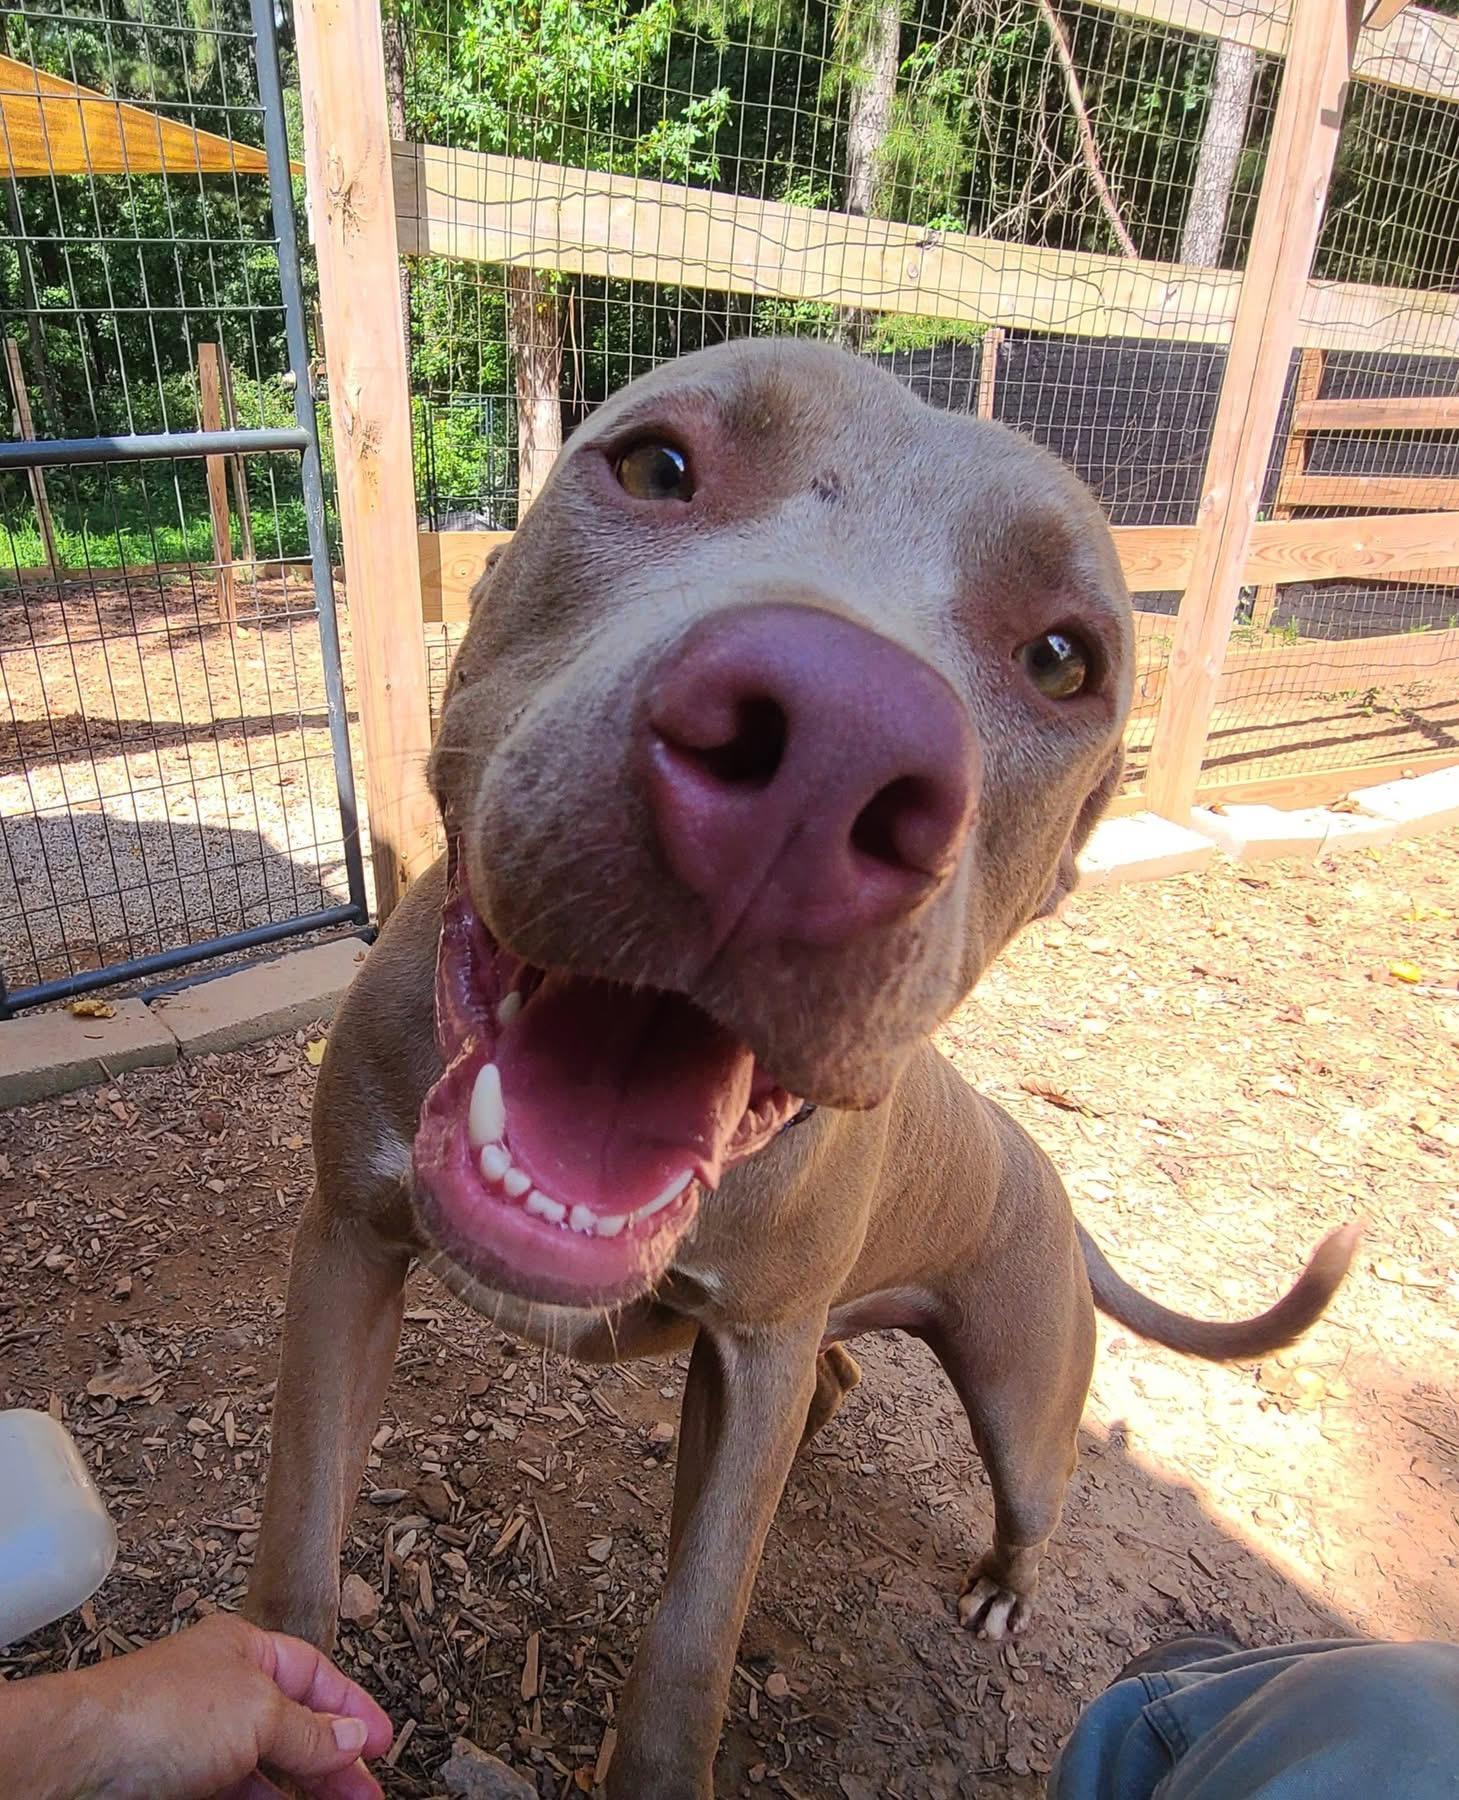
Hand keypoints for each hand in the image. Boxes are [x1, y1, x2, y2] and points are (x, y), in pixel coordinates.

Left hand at [3, 1612, 394, 1799]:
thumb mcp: (258, 1712)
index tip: (381, 1743)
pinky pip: (237, 1794)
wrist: (78, 1761)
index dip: (351, 1708)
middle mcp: (223, 1692)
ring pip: (267, 1768)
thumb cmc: (156, 1712)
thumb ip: (309, 1730)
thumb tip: (351, 1737)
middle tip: (366, 1793)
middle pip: (295, 1726)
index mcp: (245, 1652)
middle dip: (334, 1759)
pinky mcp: (178, 1784)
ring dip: (305, 1790)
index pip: (315, 1675)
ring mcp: (199, 1742)